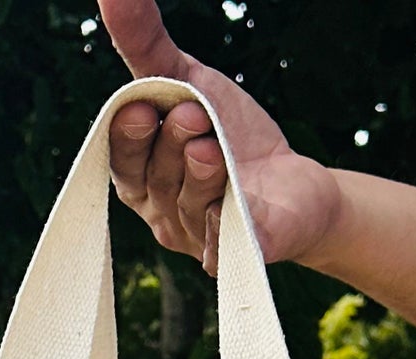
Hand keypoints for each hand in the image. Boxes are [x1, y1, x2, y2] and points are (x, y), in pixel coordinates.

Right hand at [98, 0, 340, 273]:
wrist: (295, 182)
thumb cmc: (234, 136)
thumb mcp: (189, 82)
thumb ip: (147, 44)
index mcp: (143, 178)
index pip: (120, 163)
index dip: (126, 140)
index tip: (139, 108)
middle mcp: (163, 214)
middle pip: (155, 183)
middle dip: (169, 147)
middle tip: (192, 114)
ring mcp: (196, 240)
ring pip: (189, 206)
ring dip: (200, 173)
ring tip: (213, 146)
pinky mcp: (236, 257)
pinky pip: (221, 246)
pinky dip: (221, 223)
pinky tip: (228, 204)